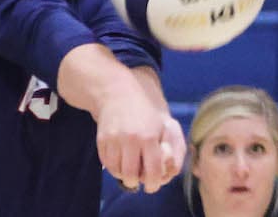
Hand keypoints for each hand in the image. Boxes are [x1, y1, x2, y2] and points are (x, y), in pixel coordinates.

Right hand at [94, 76, 185, 193]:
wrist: (119, 91)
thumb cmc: (148, 111)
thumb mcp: (168, 124)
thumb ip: (176, 149)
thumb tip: (170, 172)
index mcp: (150, 136)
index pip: (152, 171)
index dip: (153, 184)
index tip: (152, 186)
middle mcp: (131, 139)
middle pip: (131, 175)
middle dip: (136, 182)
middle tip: (138, 179)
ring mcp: (114, 139)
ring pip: (117, 171)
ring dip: (123, 175)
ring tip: (129, 169)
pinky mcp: (102, 139)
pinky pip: (106, 163)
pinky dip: (113, 167)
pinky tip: (120, 161)